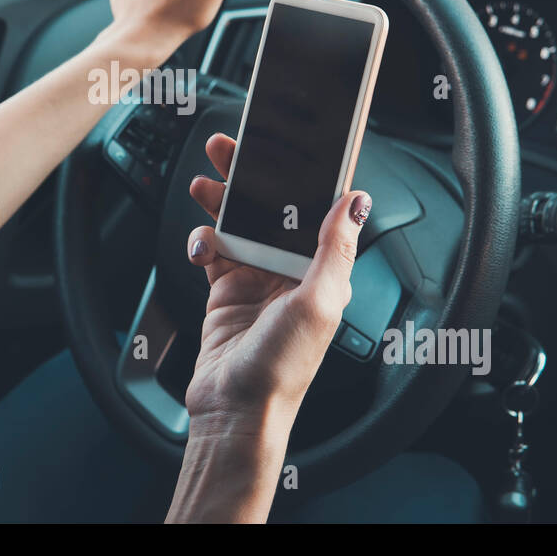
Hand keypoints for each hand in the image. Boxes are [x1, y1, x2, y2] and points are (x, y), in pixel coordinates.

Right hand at [184, 133, 372, 435]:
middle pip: (272, 210)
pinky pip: (215, 250)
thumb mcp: (317, 304)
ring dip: (222, 202)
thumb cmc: (282, 370)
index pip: (316, 211)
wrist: (235, 410)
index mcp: (323, 273)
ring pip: (239, 224)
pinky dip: (204, 240)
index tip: (287, 146)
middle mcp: (292, 273)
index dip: (302, 176)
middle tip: (229, 149)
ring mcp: (257, 280)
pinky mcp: (227, 290)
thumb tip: (356, 201)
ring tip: (204, 182)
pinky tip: (200, 244)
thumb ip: (334, 249)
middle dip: (250, 177)